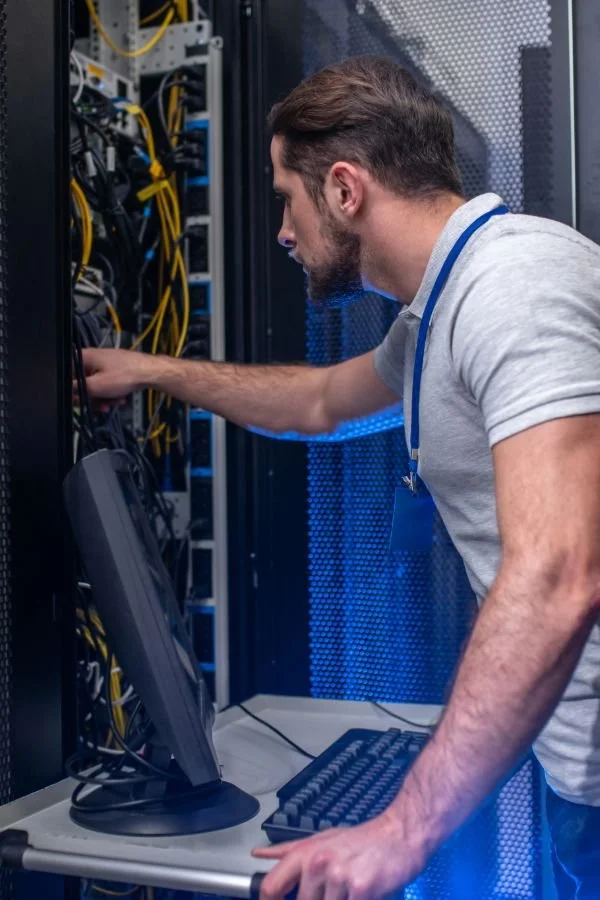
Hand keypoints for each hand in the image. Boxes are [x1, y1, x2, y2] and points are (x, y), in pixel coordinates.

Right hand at [74, 348, 150, 406]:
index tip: (77, 400)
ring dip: (103, 397)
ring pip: (95, 386)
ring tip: (113, 402)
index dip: (71, 390)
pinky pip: (105, 384)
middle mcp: (92, 359)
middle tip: (99, 404)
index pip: (67, 374)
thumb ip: (77, 390)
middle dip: (91, 397)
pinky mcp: (113, 370)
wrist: (150, 373)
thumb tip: (67, 393)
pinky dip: (111, 393)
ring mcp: (104, 364)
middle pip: (82, 382)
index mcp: (83, 357)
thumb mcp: (96, 386)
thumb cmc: (127, 374)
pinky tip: (119, 398)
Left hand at [252, 811, 426, 899]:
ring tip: (350, 890)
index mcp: (305, 854)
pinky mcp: (361, 890)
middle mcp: (318, 864)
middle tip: (336, 890)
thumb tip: (259, 854)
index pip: (271, 887)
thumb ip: (288, 851)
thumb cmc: (361, 840)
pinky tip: (363, 895)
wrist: (399, 835)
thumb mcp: (321, 839)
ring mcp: (339, 877)